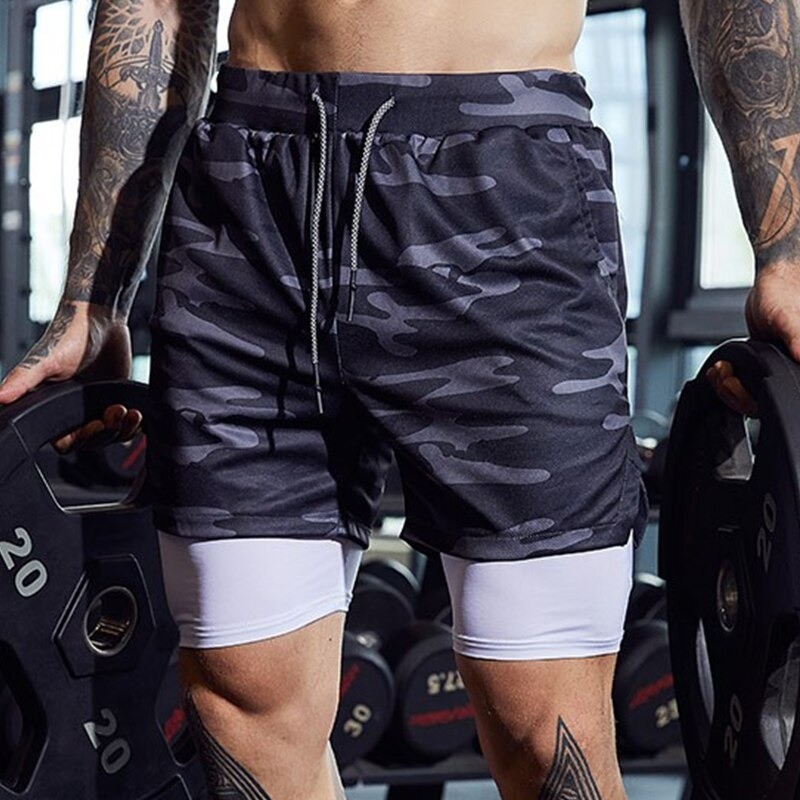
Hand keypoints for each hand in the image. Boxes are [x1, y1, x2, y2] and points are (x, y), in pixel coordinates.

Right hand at [0, 300, 142, 451]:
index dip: (81, 439)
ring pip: (112, 435)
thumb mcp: (44, 359)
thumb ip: (23, 379)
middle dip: (106, 431)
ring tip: (129, 412)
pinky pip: (128, 424)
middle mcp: (76, 411)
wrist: (100, 319)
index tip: (93, 424)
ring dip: (123, 429)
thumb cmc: (68, 335)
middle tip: (115, 411)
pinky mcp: (118, 399)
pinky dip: (134, 425)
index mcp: (53, 407)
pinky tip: (138, 413)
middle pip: (93, 441)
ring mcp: (98, 406)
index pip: (66, 442)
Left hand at [706, 260, 799, 416]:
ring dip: (728, 388)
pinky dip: (728, 381)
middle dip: (737, 394)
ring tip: (720, 370)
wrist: (774, 280)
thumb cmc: (786, 293)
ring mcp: (777, 371)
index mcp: (798, 364)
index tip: (739, 386)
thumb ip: (798, 337)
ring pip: (750, 397)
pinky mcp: (762, 367)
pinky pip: (744, 384)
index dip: (756, 401)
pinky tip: (720, 370)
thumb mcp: (789, 317)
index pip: (784, 399)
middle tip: (725, 377)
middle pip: (762, 404)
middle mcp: (792, 371)